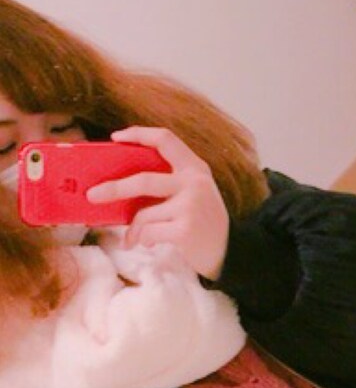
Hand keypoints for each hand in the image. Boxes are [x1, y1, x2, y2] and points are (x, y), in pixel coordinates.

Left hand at [86, 127, 229, 279]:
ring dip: (134, 230)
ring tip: (132, 239)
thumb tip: (123, 185)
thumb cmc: (204, 223)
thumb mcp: (195, 194)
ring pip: (144, 214)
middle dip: (114, 188)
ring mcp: (190, 206)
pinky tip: (149, 244)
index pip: (165, 139)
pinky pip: (149, 233)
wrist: (230, 253)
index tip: (116, 138)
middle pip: (143, 180)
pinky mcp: (185, 229)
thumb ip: (170, 183)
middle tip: (93, 195)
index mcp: (195, 168)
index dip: (138, 134)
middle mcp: (194, 183)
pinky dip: (143, 241)